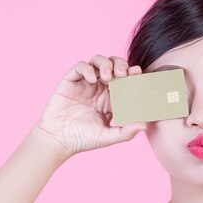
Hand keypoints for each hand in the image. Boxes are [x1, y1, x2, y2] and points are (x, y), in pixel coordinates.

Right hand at [32, 55, 146, 158]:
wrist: (58, 140)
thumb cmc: (83, 139)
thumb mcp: (107, 137)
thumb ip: (125, 132)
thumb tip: (144, 125)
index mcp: (112, 98)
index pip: (125, 80)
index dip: (132, 74)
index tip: (138, 74)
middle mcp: (100, 87)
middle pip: (114, 65)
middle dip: (121, 64)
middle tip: (123, 73)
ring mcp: (85, 82)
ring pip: (98, 61)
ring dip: (105, 64)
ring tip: (107, 76)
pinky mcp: (71, 80)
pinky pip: (80, 66)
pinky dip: (87, 69)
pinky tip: (91, 79)